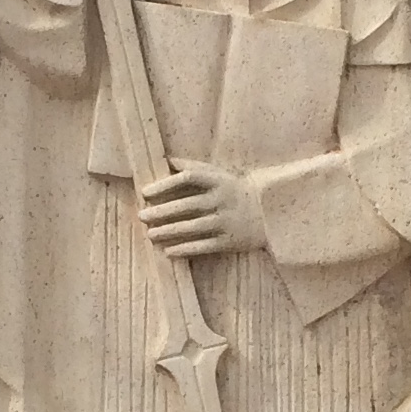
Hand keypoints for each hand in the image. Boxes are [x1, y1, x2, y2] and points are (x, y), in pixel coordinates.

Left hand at [138, 162, 266, 256]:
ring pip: (193, 227)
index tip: (146, 192)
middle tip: (142, 216)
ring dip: (169, 231)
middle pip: (187, 205)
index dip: (166, 184)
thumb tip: (166, 160)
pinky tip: (168, 251)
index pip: (189, 178)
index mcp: (218, 180)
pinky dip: (185, 249)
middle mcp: (222, 200)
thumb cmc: (234, 190)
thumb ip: (193, 168)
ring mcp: (226, 221)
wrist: (268, 212)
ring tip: (150, 234)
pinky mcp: (230, 241)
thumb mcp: (218, 174)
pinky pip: (204, 246)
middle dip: (162, 211)